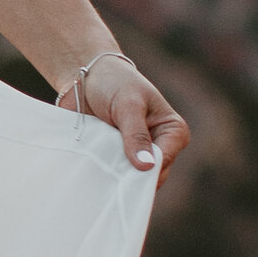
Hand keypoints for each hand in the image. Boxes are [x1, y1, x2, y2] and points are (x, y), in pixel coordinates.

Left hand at [64, 51, 188, 171]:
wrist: (85, 76)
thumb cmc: (114, 83)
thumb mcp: (127, 105)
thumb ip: (136, 135)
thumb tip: (147, 167)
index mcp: (172, 132)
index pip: (164, 161)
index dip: (146, 171)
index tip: (124, 173)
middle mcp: (158, 148)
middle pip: (148, 176)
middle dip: (129, 177)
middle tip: (107, 172)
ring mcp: (136, 156)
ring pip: (129, 180)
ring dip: (113, 177)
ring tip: (97, 169)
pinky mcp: (116, 160)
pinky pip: (112, 178)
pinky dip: (102, 176)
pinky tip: (91, 172)